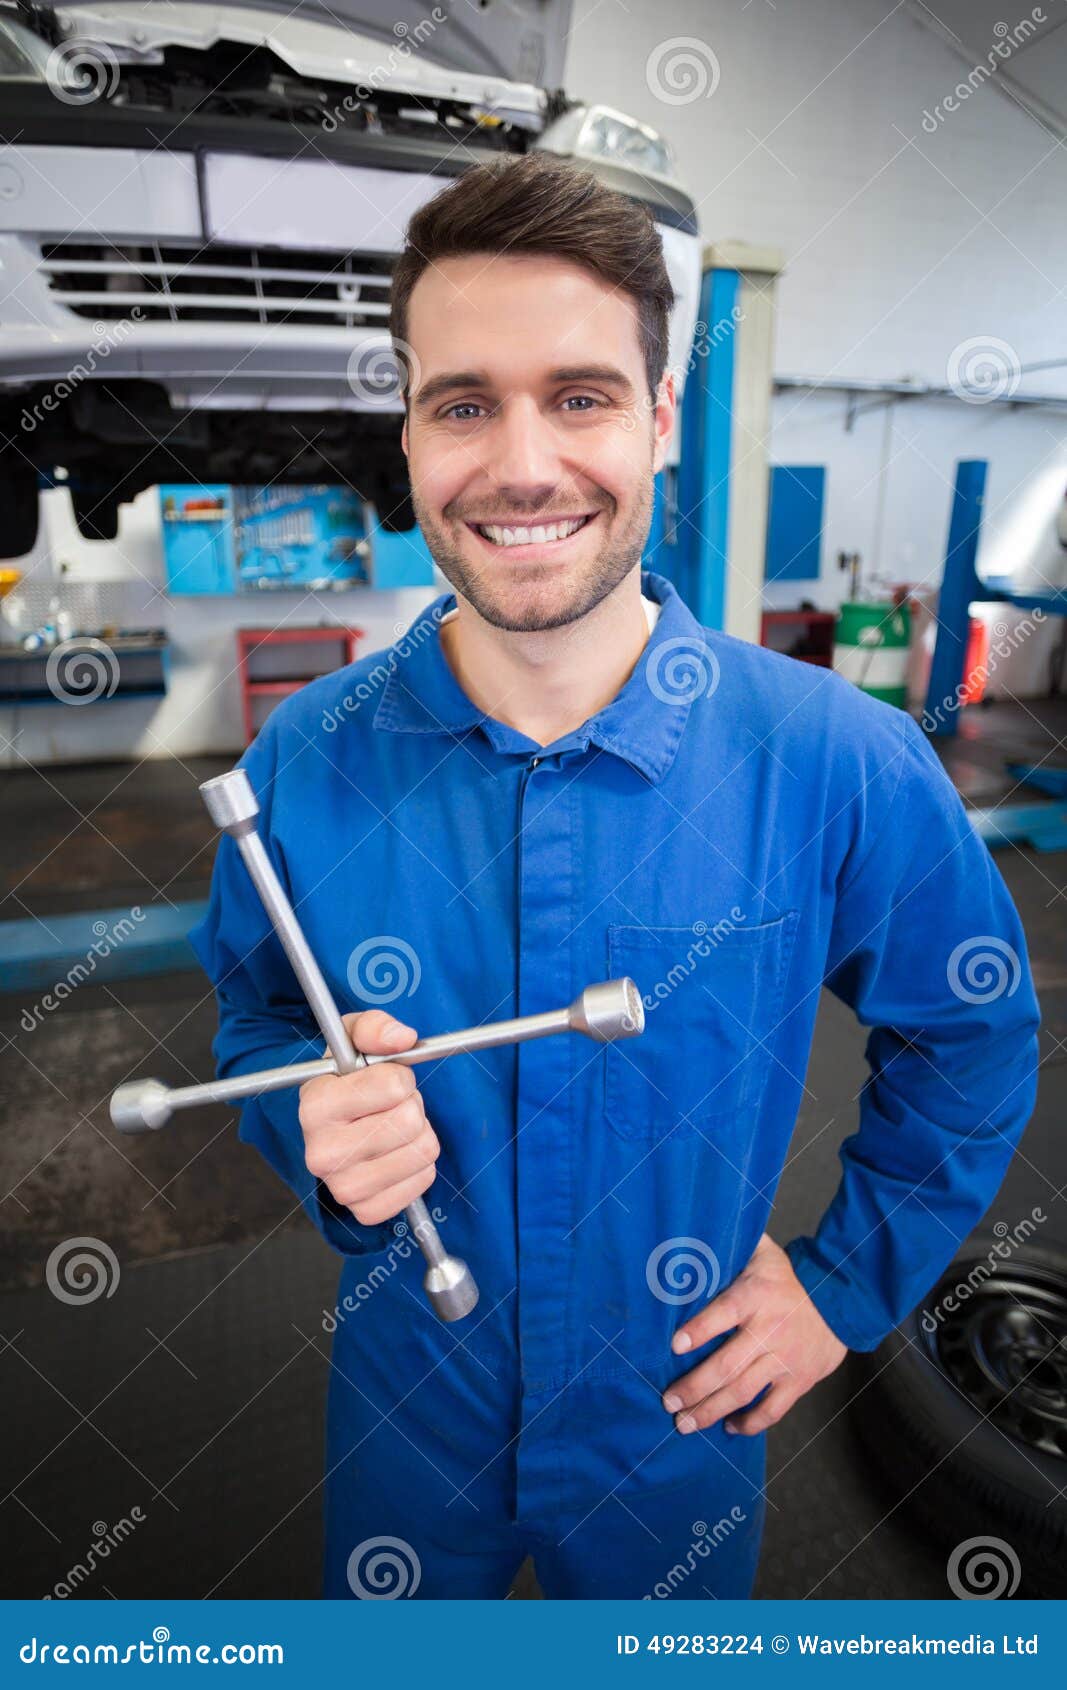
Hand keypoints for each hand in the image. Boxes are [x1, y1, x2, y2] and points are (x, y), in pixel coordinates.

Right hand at [298, 1010, 438, 1225]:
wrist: (334, 1126)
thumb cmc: (347, 1079)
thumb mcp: (353, 1040)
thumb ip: (375, 1028)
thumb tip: (401, 1037)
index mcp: (315, 1105)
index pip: (393, 1086)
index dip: (399, 1076)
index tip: (384, 1079)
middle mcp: (321, 1153)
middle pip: (409, 1121)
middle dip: (411, 1105)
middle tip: (391, 1106)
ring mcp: (343, 1187)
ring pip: (422, 1150)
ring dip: (418, 1133)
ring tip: (393, 1127)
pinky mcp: (366, 1210)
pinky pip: (424, 1179)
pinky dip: (419, 1164)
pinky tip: (395, 1154)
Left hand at [661, 1233, 846, 1435]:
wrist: (842, 1298)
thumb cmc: (788, 1277)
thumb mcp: (761, 1252)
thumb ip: (732, 1243)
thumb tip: (698, 1227)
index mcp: (755, 1296)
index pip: (723, 1313)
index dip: (699, 1330)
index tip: (674, 1345)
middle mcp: (769, 1330)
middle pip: (726, 1365)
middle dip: (693, 1387)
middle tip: (668, 1402)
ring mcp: (785, 1359)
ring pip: (743, 1392)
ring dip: (710, 1411)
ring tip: (685, 1423)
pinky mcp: (800, 1380)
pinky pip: (773, 1409)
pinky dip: (750, 1422)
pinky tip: (729, 1427)